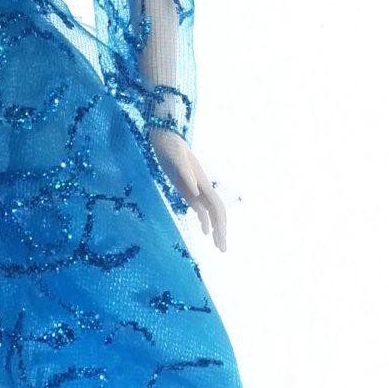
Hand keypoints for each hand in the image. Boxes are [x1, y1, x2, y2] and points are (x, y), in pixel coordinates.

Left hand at [147, 129, 226, 250]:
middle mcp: (202, 188)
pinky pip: (200, 208)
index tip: (219, 240)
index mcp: (202, 183)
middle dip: (221, 231)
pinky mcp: (187, 189)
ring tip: (218, 246)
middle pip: (218, 213)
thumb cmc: (170, 146)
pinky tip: (204, 232)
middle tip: (222, 250)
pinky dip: (204, 221)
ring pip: (210, 212)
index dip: (220, 225)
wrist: (165, 137)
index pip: (216, 208)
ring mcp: (195, 189)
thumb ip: (185, 174)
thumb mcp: (175, 157)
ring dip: (215, 229)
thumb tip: (196, 193)